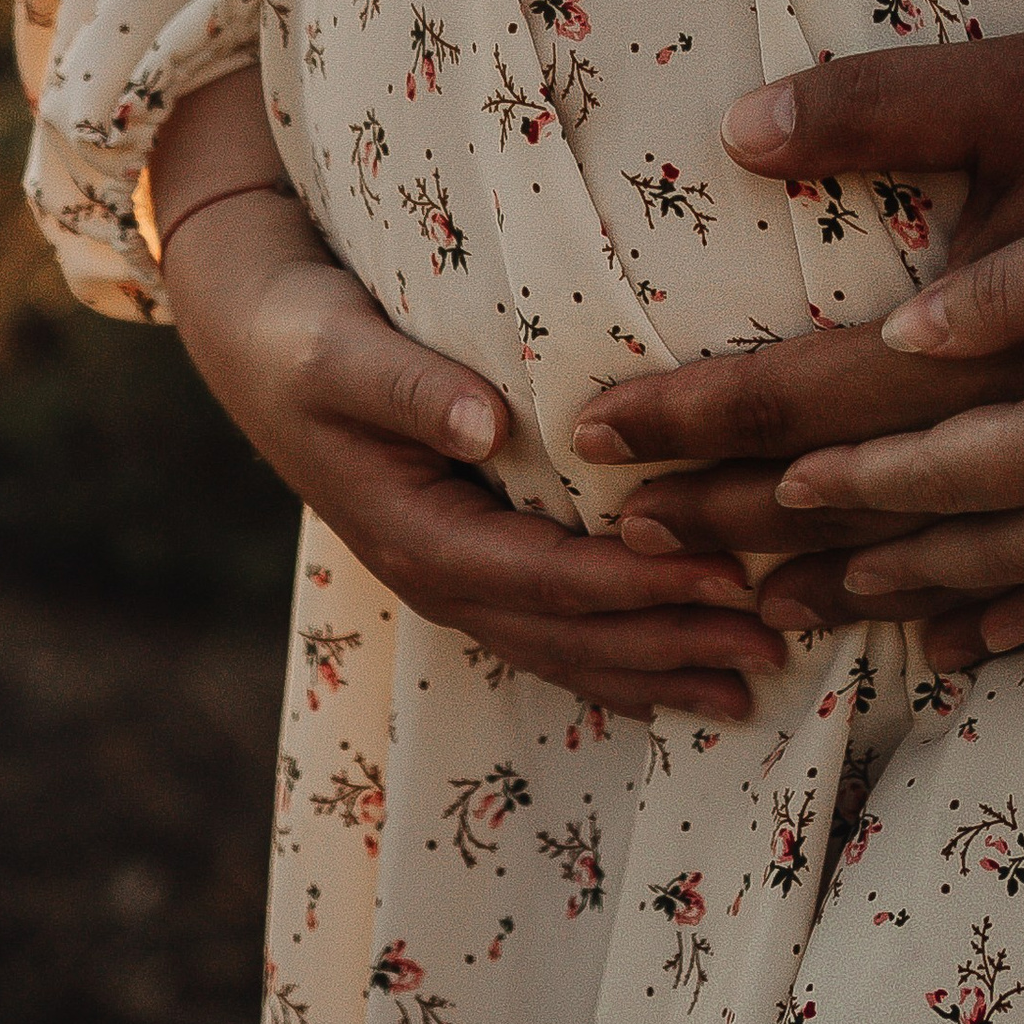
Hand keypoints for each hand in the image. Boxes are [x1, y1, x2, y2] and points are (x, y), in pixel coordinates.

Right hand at [154, 79, 781, 722]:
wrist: (253, 344)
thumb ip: (411, 391)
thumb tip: (486, 427)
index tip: (725, 579)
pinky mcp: (466, 563)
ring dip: (656, 669)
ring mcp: (451, 579)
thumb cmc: (303, 338)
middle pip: (569, 634)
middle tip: (771, 648)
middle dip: (670, 645)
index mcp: (417, 533)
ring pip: (565, 648)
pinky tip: (674, 676)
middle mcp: (438, 576)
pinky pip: (550, 630)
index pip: (547, 578)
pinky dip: (616, 657)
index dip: (638, 586)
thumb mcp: (342, 353)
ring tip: (749, 685)